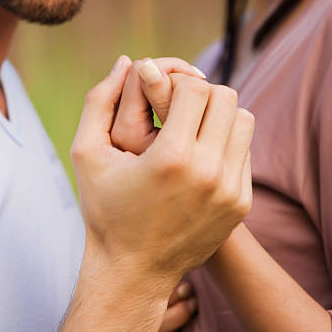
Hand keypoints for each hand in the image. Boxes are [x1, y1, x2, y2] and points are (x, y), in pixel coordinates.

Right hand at [72, 55, 253, 292]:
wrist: (134, 271)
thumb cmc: (105, 210)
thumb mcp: (87, 153)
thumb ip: (100, 99)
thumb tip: (127, 60)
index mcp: (171, 157)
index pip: (195, 88)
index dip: (174, 83)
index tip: (159, 94)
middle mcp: (209, 173)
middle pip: (226, 97)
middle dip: (199, 95)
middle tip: (176, 108)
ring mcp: (230, 190)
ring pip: (243, 120)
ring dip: (218, 115)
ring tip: (191, 128)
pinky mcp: (241, 203)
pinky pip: (245, 150)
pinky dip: (225, 142)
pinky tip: (199, 155)